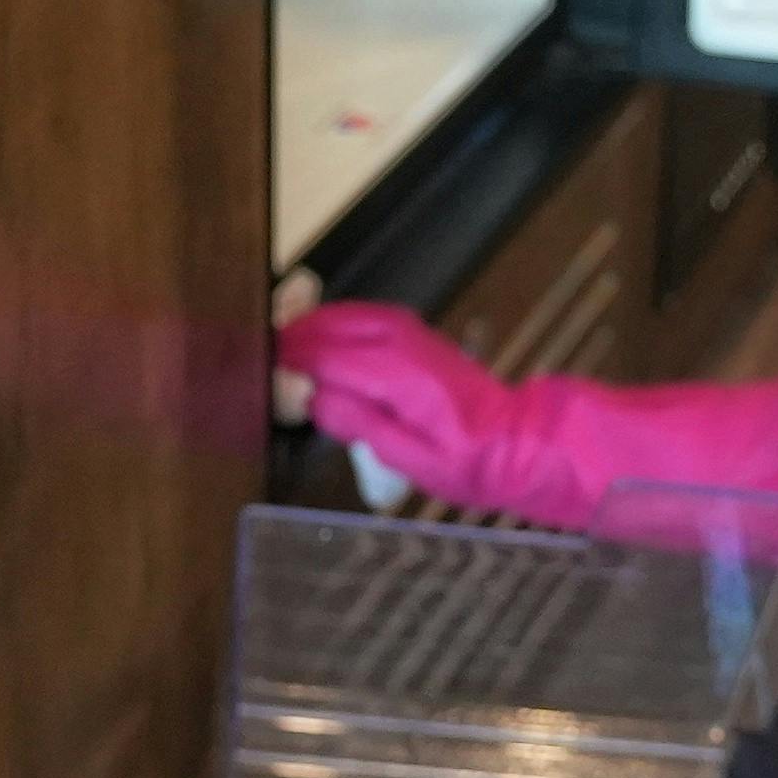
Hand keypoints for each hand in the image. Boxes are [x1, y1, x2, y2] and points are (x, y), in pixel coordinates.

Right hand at [274, 298, 515, 502]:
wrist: (516, 443)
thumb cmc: (468, 462)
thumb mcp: (411, 459)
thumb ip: (359, 424)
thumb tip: (313, 397)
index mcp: (400, 373)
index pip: (327, 355)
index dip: (290, 364)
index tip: (262, 376)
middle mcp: (403, 341)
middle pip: (330, 325)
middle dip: (293, 340)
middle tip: (261, 362)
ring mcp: (410, 332)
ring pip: (343, 315)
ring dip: (310, 329)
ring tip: (280, 354)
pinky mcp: (413, 335)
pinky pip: (360, 319)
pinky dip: (332, 328)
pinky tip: (316, 348)